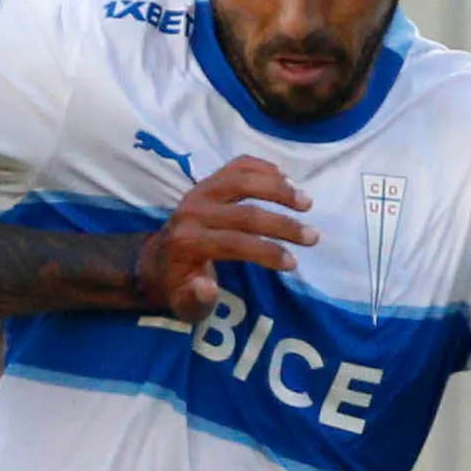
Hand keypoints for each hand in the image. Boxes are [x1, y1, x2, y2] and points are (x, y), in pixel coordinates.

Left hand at [135, 156, 311, 320]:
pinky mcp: (207, 180)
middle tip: (312, 237)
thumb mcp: (184, 305)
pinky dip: (264, 168)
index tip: (293, 263)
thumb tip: (209, 288)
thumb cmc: (178, 287)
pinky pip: (238, 165)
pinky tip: (286, 179)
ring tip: (306, 203)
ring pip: (244, 180)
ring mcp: (200, 191)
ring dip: (279, 189)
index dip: (266, 252)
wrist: (157, 260)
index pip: (234, 243)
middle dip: (283, 225)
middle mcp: (192, 211)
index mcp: (187, 243)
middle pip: (245, 213)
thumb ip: (196, 301)